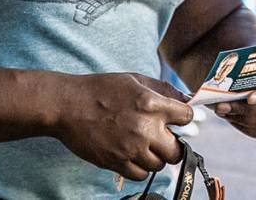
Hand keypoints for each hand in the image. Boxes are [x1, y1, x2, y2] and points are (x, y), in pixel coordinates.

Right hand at [53, 73, 192, 179]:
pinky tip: (133, 154)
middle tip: (162, 138)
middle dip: (172, 144)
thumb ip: (164, 90)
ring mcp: (131, 148)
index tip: (179, 121)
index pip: (187, 117)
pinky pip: (141, 174)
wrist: (68, 106)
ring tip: (143, 145)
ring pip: (159, 164)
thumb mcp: (135, 79)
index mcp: (151, 104)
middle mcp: (145, 128)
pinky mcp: (116, 162)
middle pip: (176, 150)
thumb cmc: (101, 89)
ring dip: (155, 156)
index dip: (185, 119)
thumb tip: (187, 99)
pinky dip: (140, 167)